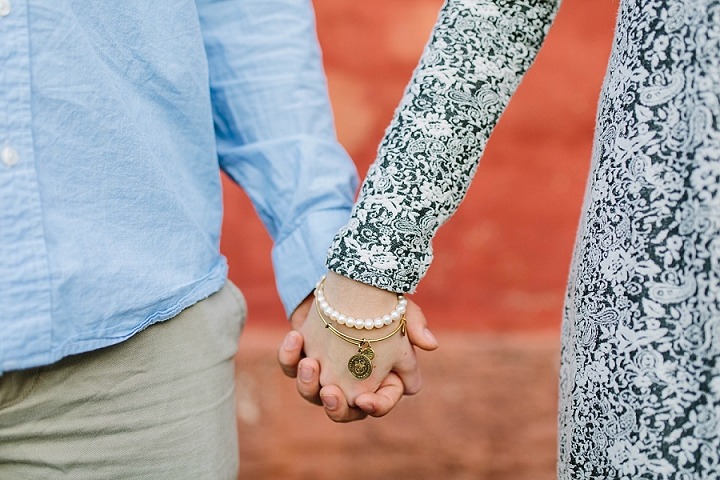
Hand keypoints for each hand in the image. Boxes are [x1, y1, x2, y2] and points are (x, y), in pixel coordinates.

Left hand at [277, 272, 437, 421]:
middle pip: (343, 412)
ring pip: (311, 394)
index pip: (380, 404)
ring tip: (310, 364)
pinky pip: (289, 367)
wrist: (349, 278)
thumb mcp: (401, 310)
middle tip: (330, 393)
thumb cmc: (380, 300)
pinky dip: (289, 356)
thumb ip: (416, 326)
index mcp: (380, 379)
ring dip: (307, 384)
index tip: (365, 399)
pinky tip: (295, 337)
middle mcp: (350, 382)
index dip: (375, 406)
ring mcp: (324, 372)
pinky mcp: (301, 355)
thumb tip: (430, 344)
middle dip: (336, 408)